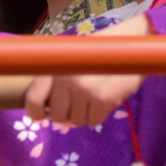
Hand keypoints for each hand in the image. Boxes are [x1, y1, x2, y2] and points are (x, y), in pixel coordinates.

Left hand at [24, 15, 149, 125]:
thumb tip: (45, 110)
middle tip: (78, 102)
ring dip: (84, 113)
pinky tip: (104, 97)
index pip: (33, 100)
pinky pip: (93, 121)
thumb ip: (56, 78)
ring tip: (94, 95)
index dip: (37, 113)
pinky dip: (98, 115)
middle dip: (66, 114)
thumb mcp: (71, 57)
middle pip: (56, 116)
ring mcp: (84, 91)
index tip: (44, 115)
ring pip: (75, 121)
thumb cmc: (100, 51)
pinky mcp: (102, 101)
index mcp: (55, 66)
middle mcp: (66, 79)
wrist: (132, 44)